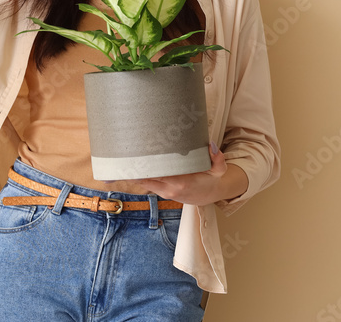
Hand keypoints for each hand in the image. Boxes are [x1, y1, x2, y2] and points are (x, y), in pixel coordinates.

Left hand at [132, 142, 247, 205]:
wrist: (209, 196)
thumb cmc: (211, 180)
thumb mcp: (219, 170)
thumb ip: (217, 158)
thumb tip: (211, 145)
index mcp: (181, 183)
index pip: (158, 174)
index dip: (146, 166)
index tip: (135, 156)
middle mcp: (169, 189)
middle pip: (145, 179)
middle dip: (135, 167)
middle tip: (123, 152)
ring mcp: (163, 192)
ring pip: (143, 182)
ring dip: (134, 172)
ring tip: (121, 157)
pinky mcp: (161, 191)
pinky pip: (146, 183)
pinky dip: (138, 176)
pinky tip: (128, 166)